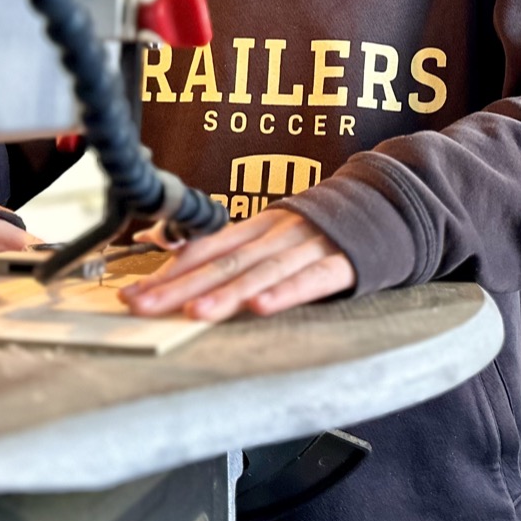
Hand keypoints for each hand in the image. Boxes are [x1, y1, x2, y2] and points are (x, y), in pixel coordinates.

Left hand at [120, 209, 353, 321]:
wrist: (390, 208)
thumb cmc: (324, 230)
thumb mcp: (276, 232)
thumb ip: (235, 246)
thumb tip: (175, 259)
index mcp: (261, 225)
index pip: (207, 247)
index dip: (168, 269)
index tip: (131, 292)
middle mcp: (280, 232)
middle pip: (224, 262)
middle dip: (179, 286)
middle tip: (142, 307)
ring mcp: (311, 245)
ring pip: (262, 271)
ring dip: (226, 293)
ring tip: (194, 312)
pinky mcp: (343, 262)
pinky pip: (311, 280)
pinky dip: (285, 293)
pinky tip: (261, 307)